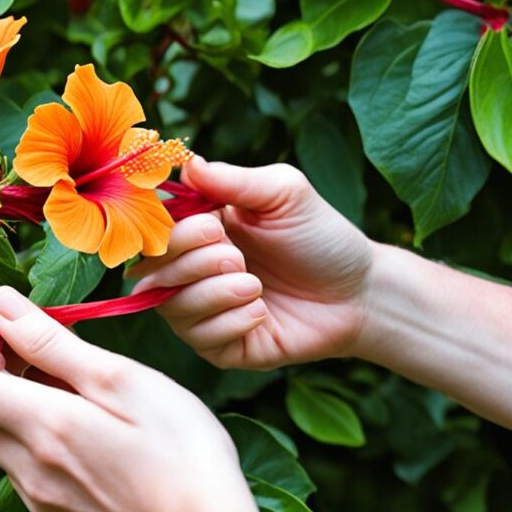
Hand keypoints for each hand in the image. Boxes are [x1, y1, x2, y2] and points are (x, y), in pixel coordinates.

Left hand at [0, 287, 269, 511]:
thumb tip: (0, 305)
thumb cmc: (180, 448)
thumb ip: (53, 344)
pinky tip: (26, 402)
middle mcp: (28, 465)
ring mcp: (38, 493)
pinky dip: (3, 420)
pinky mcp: (54, 510)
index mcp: (45, 424)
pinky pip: (10, 457)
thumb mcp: (121, 380)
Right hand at [129, 157, 373, 368]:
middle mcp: (192, 270)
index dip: (171, 231)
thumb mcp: (284, 194)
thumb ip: (234, 180)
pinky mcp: (221, 347)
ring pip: (172, 307)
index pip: (154, 232)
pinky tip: (262, 312)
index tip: (214, 225)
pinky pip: (201, 339)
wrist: (359, 292)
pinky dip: (231, 322)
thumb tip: (187, 164)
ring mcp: (204, 311)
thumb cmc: (321, 237)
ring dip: (214, 293)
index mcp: (199, 229)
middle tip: (239, 257)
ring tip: (256, 285)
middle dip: (194, 262)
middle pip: (152, 271)